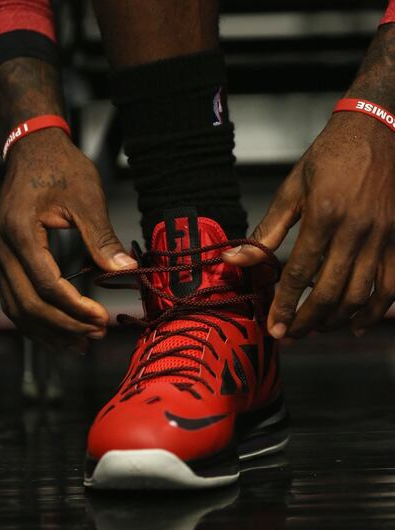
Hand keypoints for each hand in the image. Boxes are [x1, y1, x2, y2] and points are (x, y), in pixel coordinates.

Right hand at [0, 128, 136, 352]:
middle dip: (64, 325)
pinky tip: (58, 332)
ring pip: (17, 308)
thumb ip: (102, 238)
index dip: (75, 308)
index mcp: (20, 232)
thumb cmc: (60, 168)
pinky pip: (16, 299)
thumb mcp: (87, 199)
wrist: (35, 150)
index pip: (46, 285)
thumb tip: (125, 270)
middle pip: (28, 304)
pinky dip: (36, 320)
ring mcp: (0, 255)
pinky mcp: (6, 259)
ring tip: (79, 345)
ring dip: (48, 331)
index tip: (101, 319)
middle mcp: (2, 248)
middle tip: (95, 336)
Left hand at [223, 112, 394, 338]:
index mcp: (323, 216)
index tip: (273, 327)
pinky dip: (375, 312)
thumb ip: (266, 230)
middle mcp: (355, 230)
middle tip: (289, 335)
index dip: (283, 305)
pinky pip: (391, 286)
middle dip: (305, 321)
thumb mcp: (291, 189)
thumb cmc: (330, 157)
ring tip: (314, 330)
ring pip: (360, 296)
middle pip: (329, 293)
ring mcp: (382, 237)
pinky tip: (357, 325)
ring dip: (335, 321)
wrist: (375, 129)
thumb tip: (233, 259)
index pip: (298, 273)